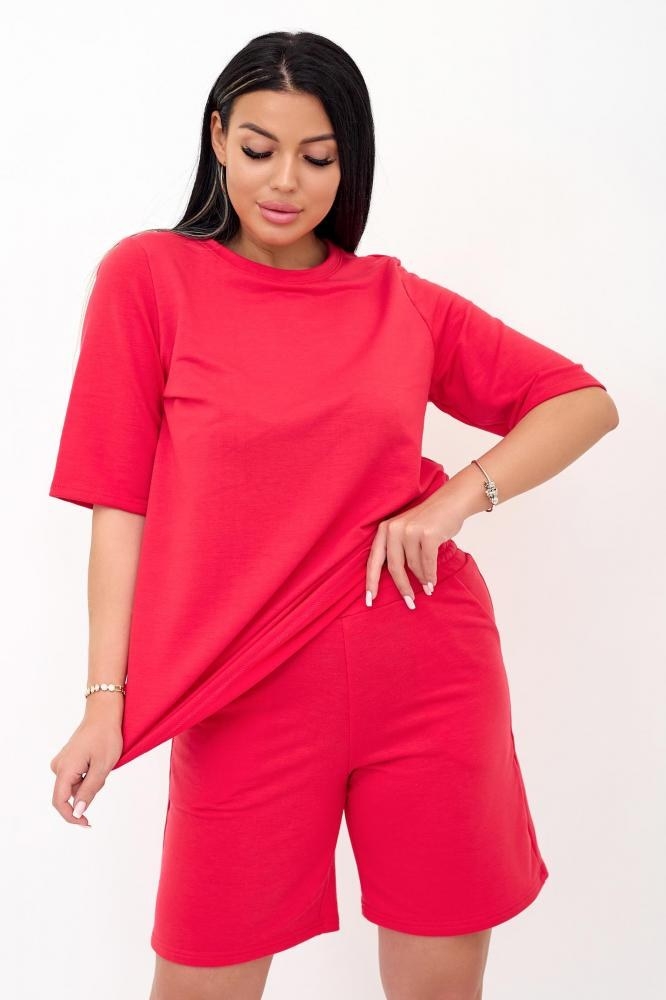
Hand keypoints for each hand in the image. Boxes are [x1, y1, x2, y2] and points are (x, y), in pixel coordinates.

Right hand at [50, 704, 123, 826]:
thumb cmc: (106, 736)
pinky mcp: (67, 760)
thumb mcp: (102, 766)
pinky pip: (76, 777)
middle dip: (86, 794)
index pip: (60, 802)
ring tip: (102, 765)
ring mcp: (61, 762)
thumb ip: (89, 791)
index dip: (71, 817)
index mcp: (65, 769)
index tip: (86, 823)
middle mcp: (58, 766)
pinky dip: (88, 776)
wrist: (104, 713)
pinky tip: (97, 762)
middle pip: (69, 794)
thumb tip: (77, 812)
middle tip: (103, 777)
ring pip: (74, 786)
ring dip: (89, 784)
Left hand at [365, 490, 465, 606]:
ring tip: (428, 589)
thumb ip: (397, 549)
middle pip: (395, 567)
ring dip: (422, 580)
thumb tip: (396, 580)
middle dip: (403, 587)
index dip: (371, 582)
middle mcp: (394, 529)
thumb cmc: (428, 521)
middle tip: (409, 602)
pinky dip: (431, 575)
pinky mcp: (428, 534)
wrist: (451, 502)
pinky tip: (432, 583)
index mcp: (385, 529)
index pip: (374, 560)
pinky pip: (428, 562)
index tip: (370, 600)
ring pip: (414, 566)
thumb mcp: (405, 531)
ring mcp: (411, 531)